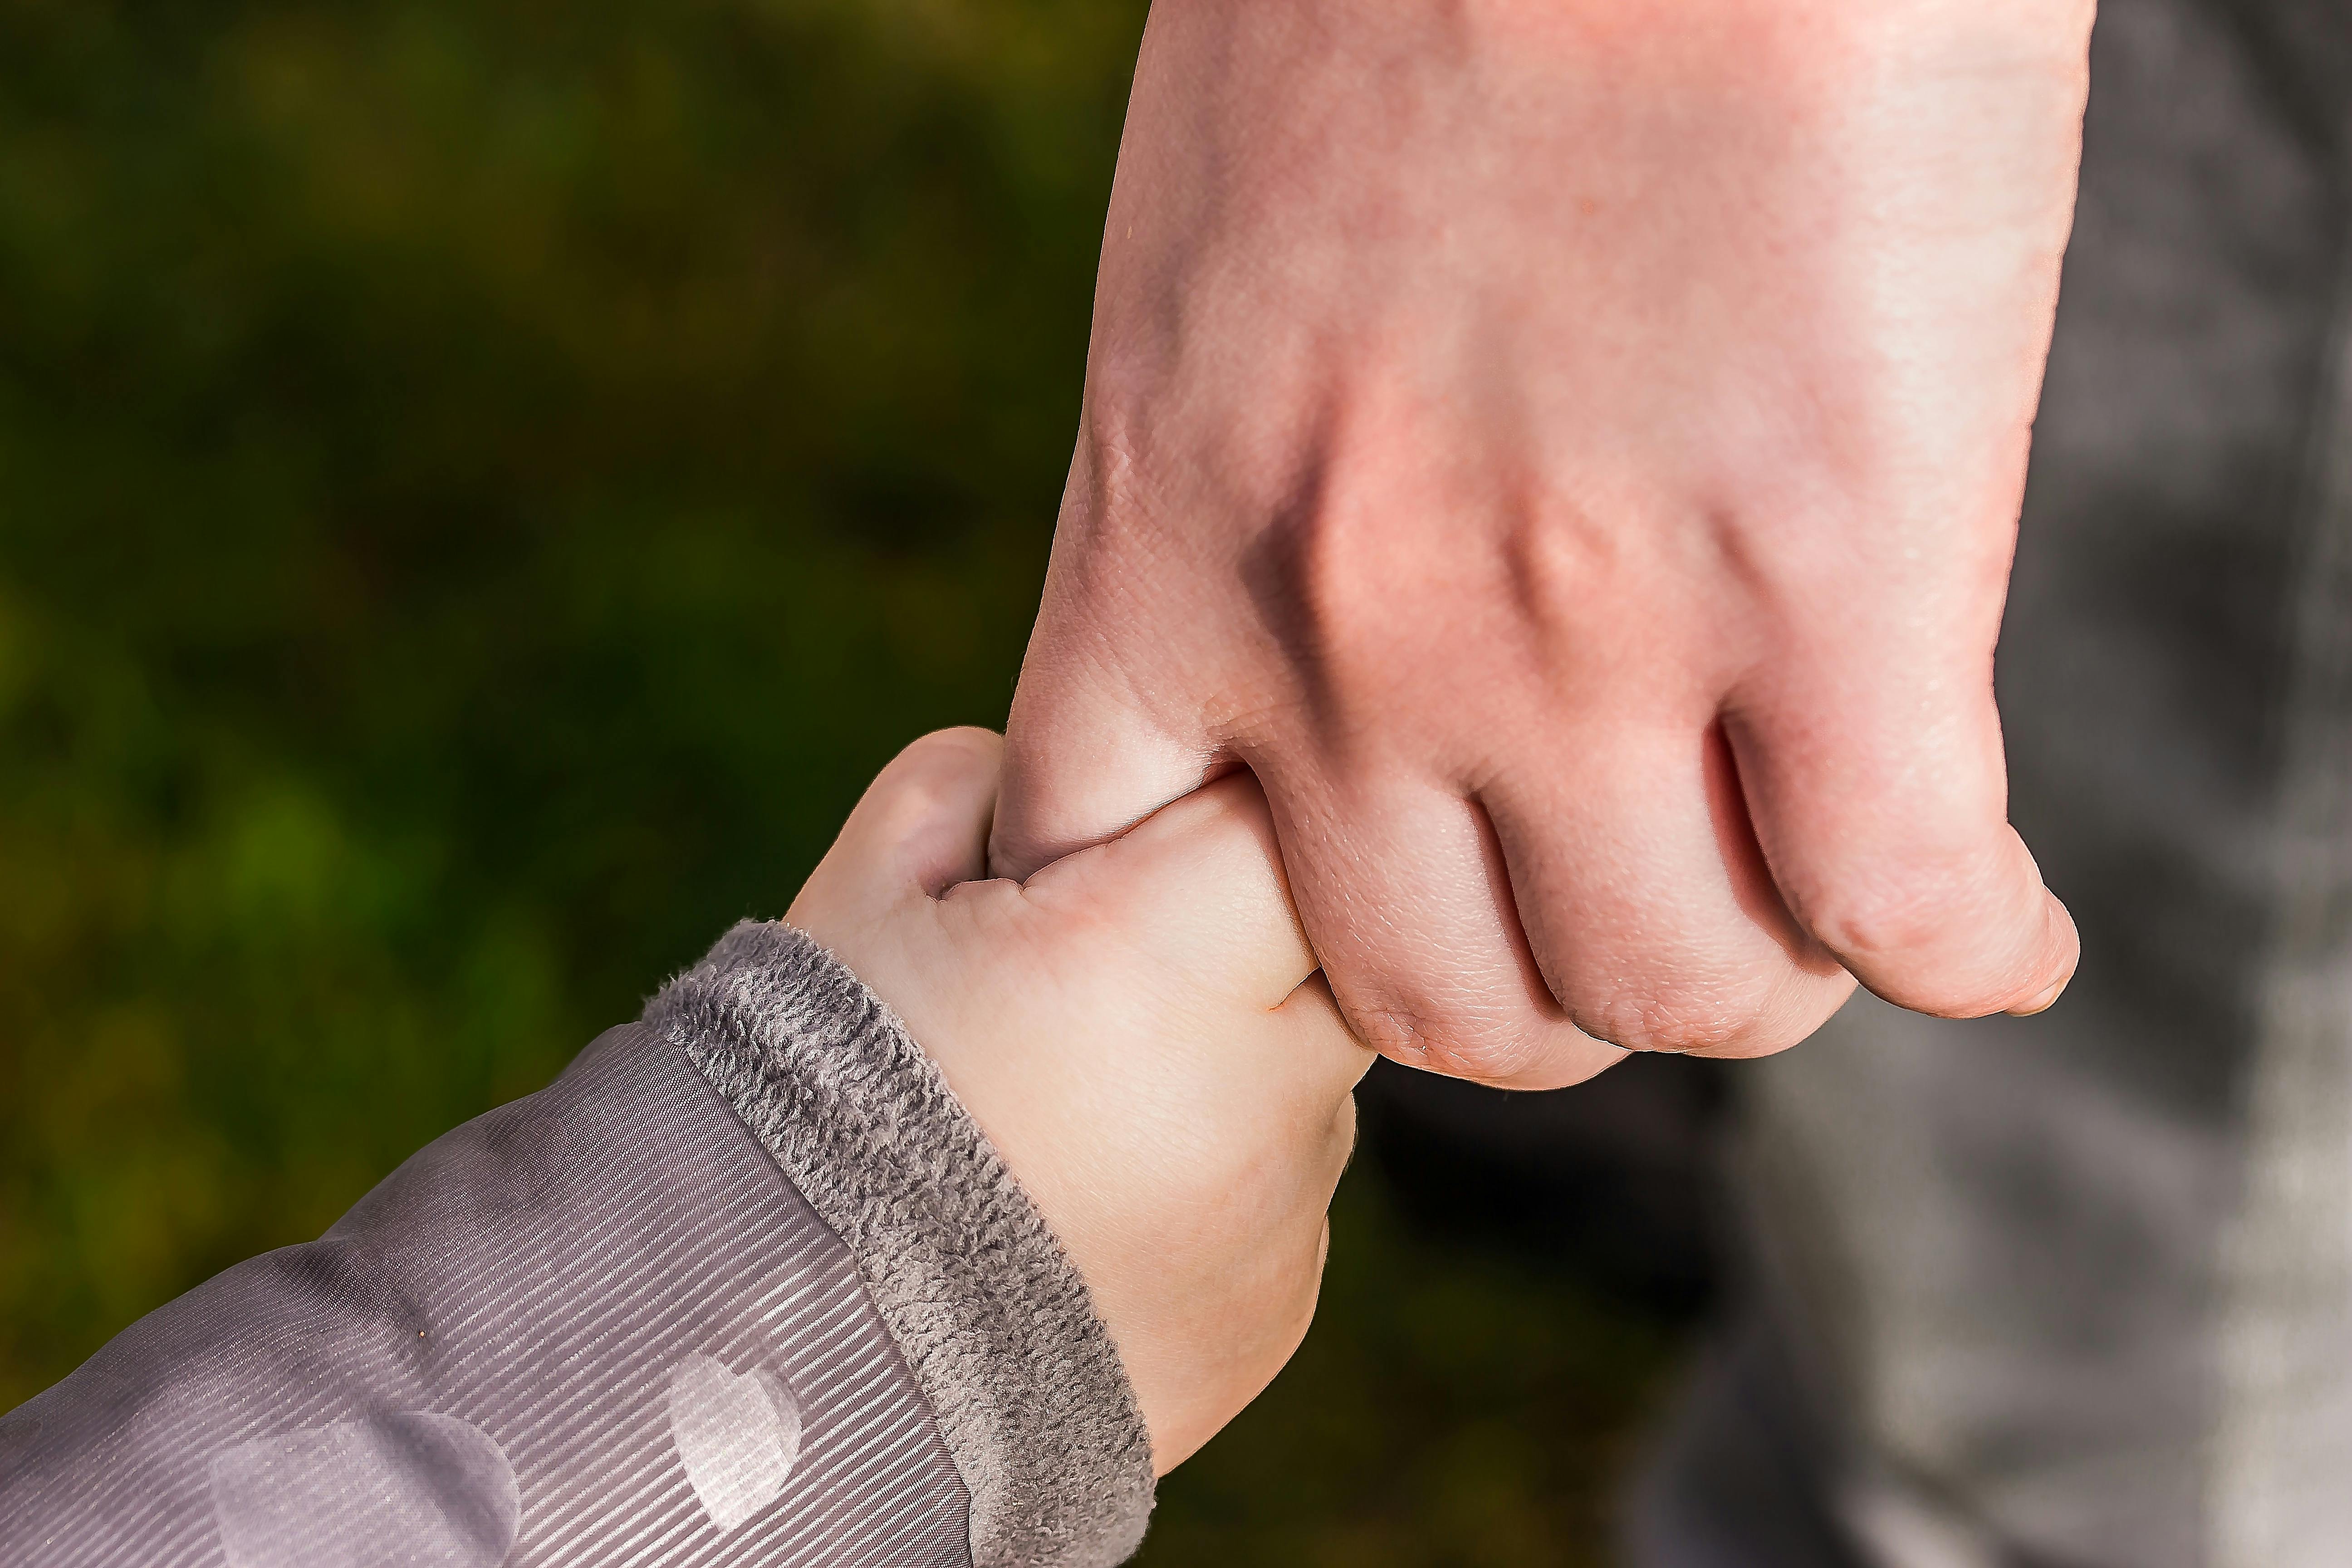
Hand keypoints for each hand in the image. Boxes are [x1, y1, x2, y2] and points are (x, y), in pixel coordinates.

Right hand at [789, 729, 1373, 1471]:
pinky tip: (1080, 1207)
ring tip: (1066, 1109)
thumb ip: (983, 785)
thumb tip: (1067, 778)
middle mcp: (1259, 1088)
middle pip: (1329, 943)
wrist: (787, 1374)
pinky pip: (1280, 1190)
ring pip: (1308, 1073)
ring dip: (1224, 1060)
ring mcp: (1282, 1212)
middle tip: (1100, 969)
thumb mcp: (863, 896)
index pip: (1282, 814)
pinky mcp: (1278, 1307)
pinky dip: (1209, 1178)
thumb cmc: (808, 1103)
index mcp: (1159, 957)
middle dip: (1236, 930)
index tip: (1131, 841)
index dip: (1207, 807)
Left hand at [994, 0, 2090, 1085]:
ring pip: (1666, 989)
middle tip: (1628, 908)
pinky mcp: (1832, 580)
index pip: (1119, 882)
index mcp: (1176, 535)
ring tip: (1811, 909)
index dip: (1243, 942)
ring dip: (1749, 977)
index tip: (1355, 900)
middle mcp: (1353, 634)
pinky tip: (1990, 929)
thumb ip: (1251, 484)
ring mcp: (1587, 633)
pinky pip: (1905, 905)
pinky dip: (1966, 952)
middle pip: (1433, 998)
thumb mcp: (1225, 274)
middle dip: (1538, 990)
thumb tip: (1346, 625)